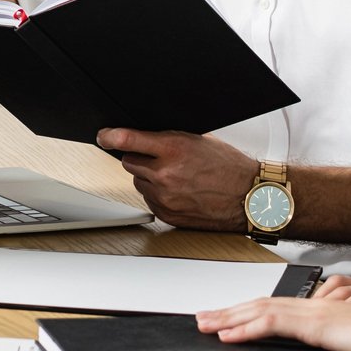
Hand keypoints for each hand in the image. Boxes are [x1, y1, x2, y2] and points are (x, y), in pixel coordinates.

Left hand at [97, 128, 257, 231]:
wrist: (248, 197)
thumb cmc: (229, 167)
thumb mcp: (199, 140)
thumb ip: (168, 139)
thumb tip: (143, 137)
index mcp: (174, 149)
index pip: (129, 140)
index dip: (111, 136)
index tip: (103, 136)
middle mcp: (166, 174)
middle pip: (129, 162)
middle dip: (139, 157)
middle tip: (158, 158)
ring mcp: (165, 197)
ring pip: (138, 182)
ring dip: (149, 178)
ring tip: (175, 176)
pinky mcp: (167, 215)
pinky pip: (149, 200)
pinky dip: (157, 195)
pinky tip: (178, 191)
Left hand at [196, 286, 350, 350]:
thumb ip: (341, 337)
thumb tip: (332, 343)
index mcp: (324, 309)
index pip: (278, 306)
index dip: (250, 310)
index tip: (228, 316)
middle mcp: (315, 305)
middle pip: (262, 304)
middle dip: (230, 310)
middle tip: (203, 317)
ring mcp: (314, 312)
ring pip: (261, 310)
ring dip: (229, 317)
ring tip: (205, 324)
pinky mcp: (314, 324)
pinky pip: (272, 324)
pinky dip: (246, 329)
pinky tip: (228, 337)